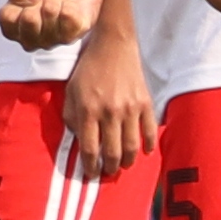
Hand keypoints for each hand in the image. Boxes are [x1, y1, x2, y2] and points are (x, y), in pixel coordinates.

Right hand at [0, 0, 117, 58]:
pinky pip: (69, 16)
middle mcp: (30, 40)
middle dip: (38, 2)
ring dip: (55, 2)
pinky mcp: (72, 37)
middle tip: (43, 1)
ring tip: (57, 3)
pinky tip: (69, 7)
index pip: (8, 18)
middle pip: (29, 19)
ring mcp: (51, 42)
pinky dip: (70, 5)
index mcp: (13, 28)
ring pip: (50, 15)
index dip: (20, 2)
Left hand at [62, 16, 155, 178]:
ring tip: (123, 165)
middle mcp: (110, 112)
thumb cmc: (88, 69)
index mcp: (88, 110)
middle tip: (107, 172)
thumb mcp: (70, 91)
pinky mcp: (145, 103)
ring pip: (132, 147)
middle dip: (109, 168)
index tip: (90, 173)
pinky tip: (144, 151)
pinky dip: (148, 145)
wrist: (113, 45)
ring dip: (128, 162)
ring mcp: (130, 108)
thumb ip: (71, 117)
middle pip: (112, 152)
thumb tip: (78, 140)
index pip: (89, 148)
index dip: (89, 166)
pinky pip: (150, 131)